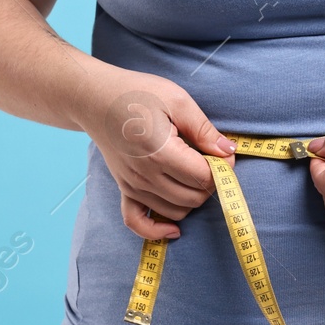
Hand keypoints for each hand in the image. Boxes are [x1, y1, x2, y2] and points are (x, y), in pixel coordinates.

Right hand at [86, 70, 235, 240]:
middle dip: (211, 183)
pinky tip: (174, 227)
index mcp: (160, 152)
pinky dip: (157, 230)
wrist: (95, 99)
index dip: (222, 168)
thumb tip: (228, 152)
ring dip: (193, 198)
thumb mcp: (177, 100)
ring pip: (176, 212)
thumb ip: (204, 129)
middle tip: (212, 161)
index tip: (224, 153)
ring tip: (194, 173)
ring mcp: (132, 186)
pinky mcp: (124, 189)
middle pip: (193, 197)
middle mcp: (145, 176)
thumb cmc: (137, 94)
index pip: (203, 177)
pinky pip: (138, 223)